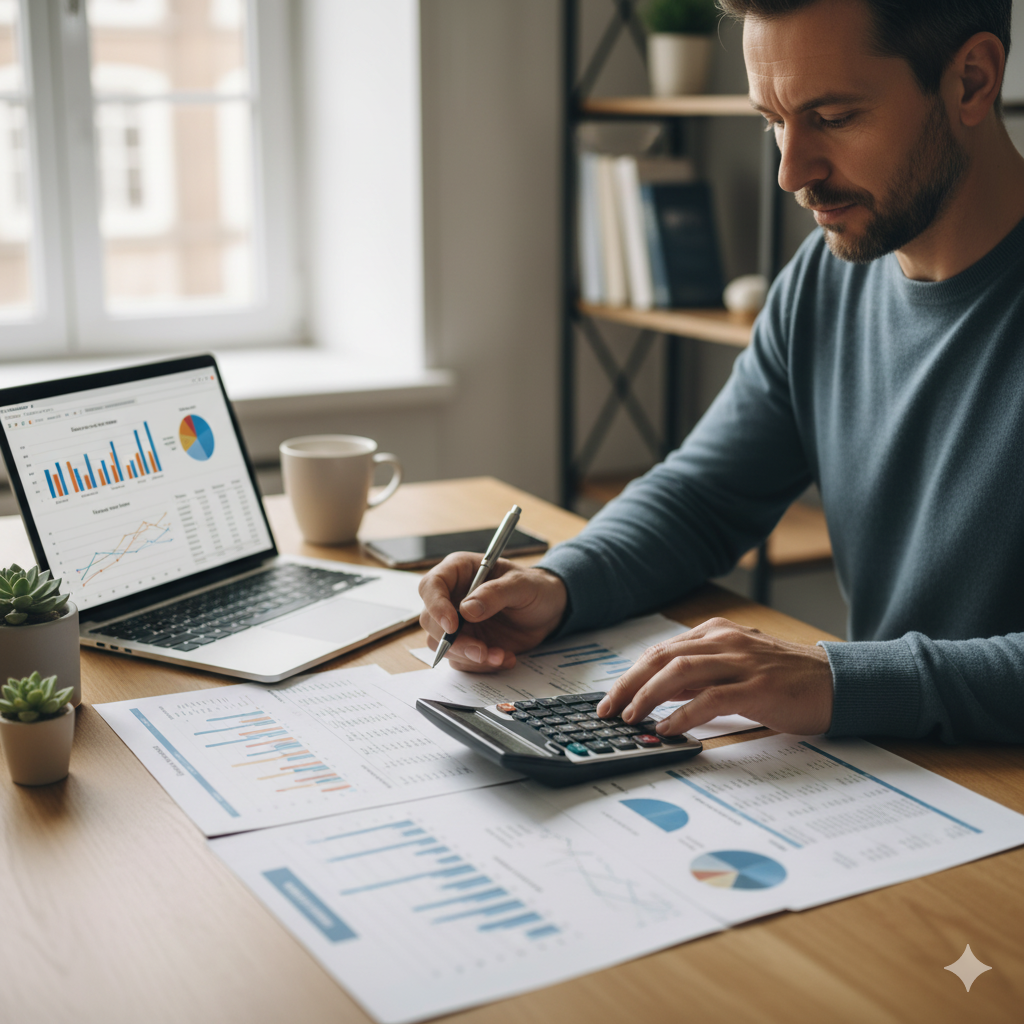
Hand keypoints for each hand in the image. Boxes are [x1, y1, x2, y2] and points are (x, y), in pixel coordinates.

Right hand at [418, 554, 567, 671]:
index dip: (436, 606)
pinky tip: (505, 656)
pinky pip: (462, 660)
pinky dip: (482, 665)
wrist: (549, 610)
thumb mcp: (521, 585)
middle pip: (430, 621)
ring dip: (470, 656)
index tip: (452, 625)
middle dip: (454, 640)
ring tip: (501, 654)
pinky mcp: (467, 643)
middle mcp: (452, 597)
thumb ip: (495, 594)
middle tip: (480, 650)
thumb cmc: (534, 587)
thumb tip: (467, 610)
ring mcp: (457, 623)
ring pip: (443, 645)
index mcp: (459, 571)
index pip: (431, 586)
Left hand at [596, 617, 833, 735]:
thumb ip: (700, 675)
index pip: (661, 651)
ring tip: (630, 717)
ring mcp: (741, 662)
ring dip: (648, 696)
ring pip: (679, 673)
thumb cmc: (786, 679)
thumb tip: (659, 692)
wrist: (838, 682)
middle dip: (628, 684)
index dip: (632, 674)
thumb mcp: (736, 666)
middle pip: (662, 658)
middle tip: (608, 708)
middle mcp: (724, 641)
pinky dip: (683, 714)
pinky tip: (667, 728)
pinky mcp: (757, 688)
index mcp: (716, 633)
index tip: (611, 696)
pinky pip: (710, 699)